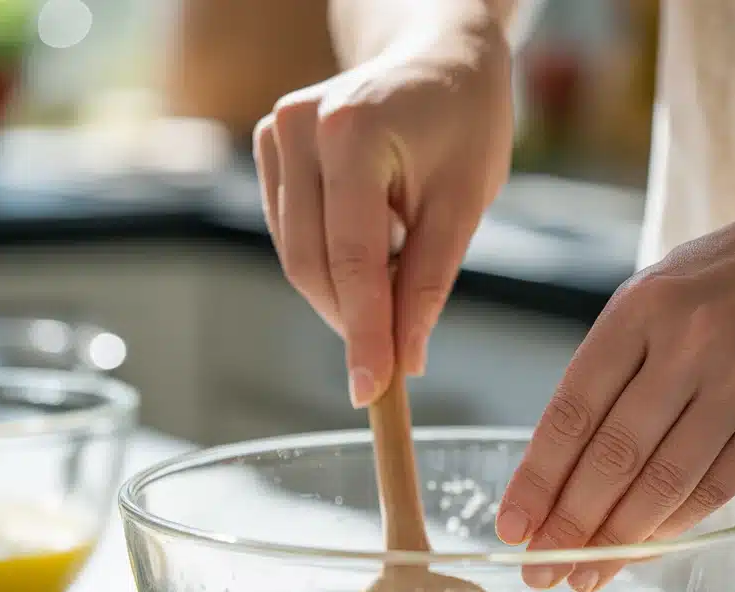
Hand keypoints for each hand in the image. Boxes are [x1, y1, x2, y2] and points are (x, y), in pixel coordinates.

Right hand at [253, 23, 512, 406]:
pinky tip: (373, 245)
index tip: (371, 390)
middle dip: (352, 321)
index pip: (352, 260)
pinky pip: (292, 239)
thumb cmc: (464, 120)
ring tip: (398, 265)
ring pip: (297, 259)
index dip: (362, 333)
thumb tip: (404, 359)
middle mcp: (297, 128)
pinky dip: (331, 266)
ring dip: (344, 293)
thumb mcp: (464, 204)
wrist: (437, 57)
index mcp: (351, 132)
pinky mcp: (269, 152)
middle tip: (393, 356)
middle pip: (311, 266)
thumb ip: (429, 284)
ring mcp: (275, 136)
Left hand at [495, 194, 734, 591]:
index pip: (571, 412)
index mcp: (638, 311)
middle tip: (541, 571)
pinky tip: (643, 549)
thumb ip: (607, 376)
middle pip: (613, 456)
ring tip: (586, 576)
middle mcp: (689, 342)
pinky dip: (674, 525)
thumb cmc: (720, 289)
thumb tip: (555, 477)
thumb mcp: (650, 303)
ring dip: (618, 540)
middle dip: (569, 525)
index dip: (537, 479)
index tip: (512, 527)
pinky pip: (717, 487)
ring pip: (664, 481)